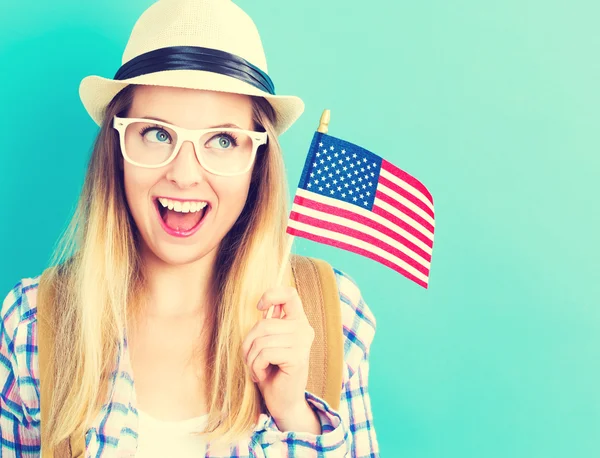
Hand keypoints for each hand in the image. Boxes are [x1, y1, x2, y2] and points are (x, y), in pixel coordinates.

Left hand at [241, 286, 316, 427]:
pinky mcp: (297, 358)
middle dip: (248, 344)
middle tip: (250, 359)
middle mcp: (304, 329)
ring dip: (251, 359)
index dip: (271, 295)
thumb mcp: (268, 343)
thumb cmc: (272, 371)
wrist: (283, 402)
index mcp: (299, 321)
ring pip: (261, 340)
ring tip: (256, 369)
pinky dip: (256, 367)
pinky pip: (264, 354)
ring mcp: (303, 343)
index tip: (259, 307)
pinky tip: (262, 375)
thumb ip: (269, 324)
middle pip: (264, 323)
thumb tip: (262, 306)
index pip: (289, 294)